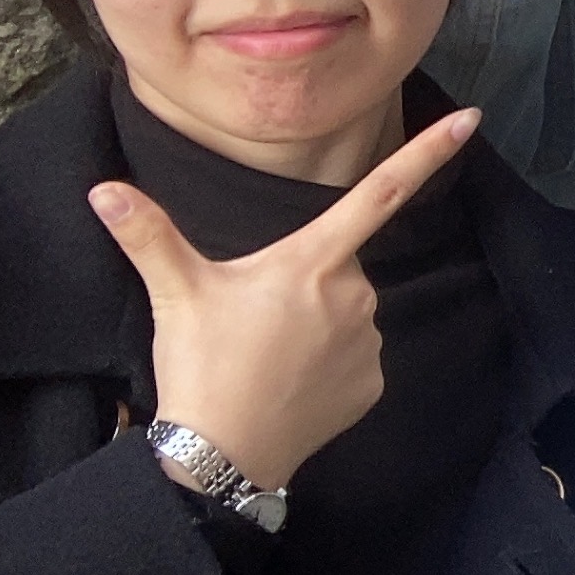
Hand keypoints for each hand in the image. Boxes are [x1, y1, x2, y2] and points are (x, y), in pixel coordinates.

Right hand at [96, 105, 482, 489]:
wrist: (223, 454)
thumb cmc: (203, 366)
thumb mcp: (176, 293)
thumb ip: (147, 234)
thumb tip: (102, 189)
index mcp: (313, 261)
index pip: (381, 193)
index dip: (428, 153)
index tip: (472, 120)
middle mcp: (355, 294)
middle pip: (336, 267)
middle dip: (302, 282)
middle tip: (251, 318)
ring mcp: (368, 341)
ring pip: (345, 312)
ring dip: (314, 323)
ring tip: (263, 355)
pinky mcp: (373, 383)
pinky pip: (353, 357)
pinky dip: (326, 364)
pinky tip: (289, 382)